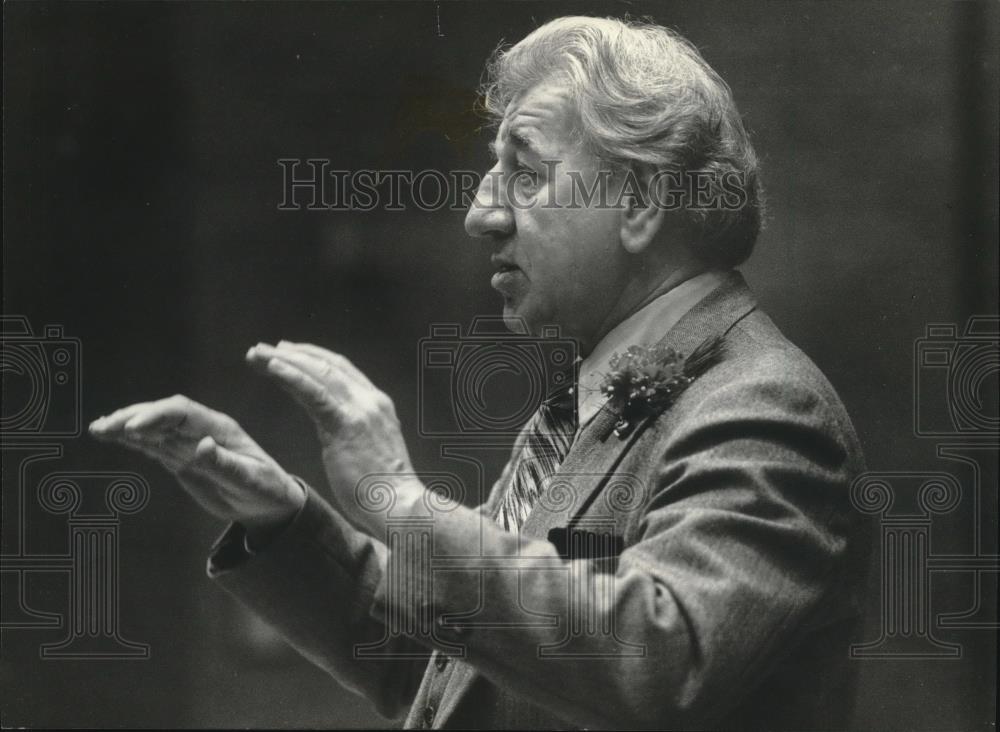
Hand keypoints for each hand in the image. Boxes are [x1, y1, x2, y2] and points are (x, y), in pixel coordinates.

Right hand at [89, 395, 305, 536]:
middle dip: (133, 418)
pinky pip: (153, 445)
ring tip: (98, 429)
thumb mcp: (250, 480)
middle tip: (105, 427)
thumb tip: (202, 446)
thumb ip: (225, 465)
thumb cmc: (265, 489)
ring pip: (153, 429)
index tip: (132, 428)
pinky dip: (131, 440)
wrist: (269, 503)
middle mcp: (202, 431)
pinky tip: (110, 437)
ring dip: (126, 426)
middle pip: (162, 415)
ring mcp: (189, 444)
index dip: (156, 416)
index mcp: (220, 429)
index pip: (182, 413)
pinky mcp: (181, 459)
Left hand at [246, 341, 423, 534]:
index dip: (313, 358)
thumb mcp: (370, 451)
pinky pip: (314, 393)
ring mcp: (360, 410)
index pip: (342, 370)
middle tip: (264, 349)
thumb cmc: (384, 491)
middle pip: (328, 365)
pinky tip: (271, 366)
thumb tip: (338, 433)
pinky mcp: (345, 425)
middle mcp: (370, 400)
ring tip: (256, 355)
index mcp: (377, 405)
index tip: (288, 354)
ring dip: (284, 360)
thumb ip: (355, 434)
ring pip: (318, 373)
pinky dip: (291, 376)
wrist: (401, 506)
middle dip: (294, 353)